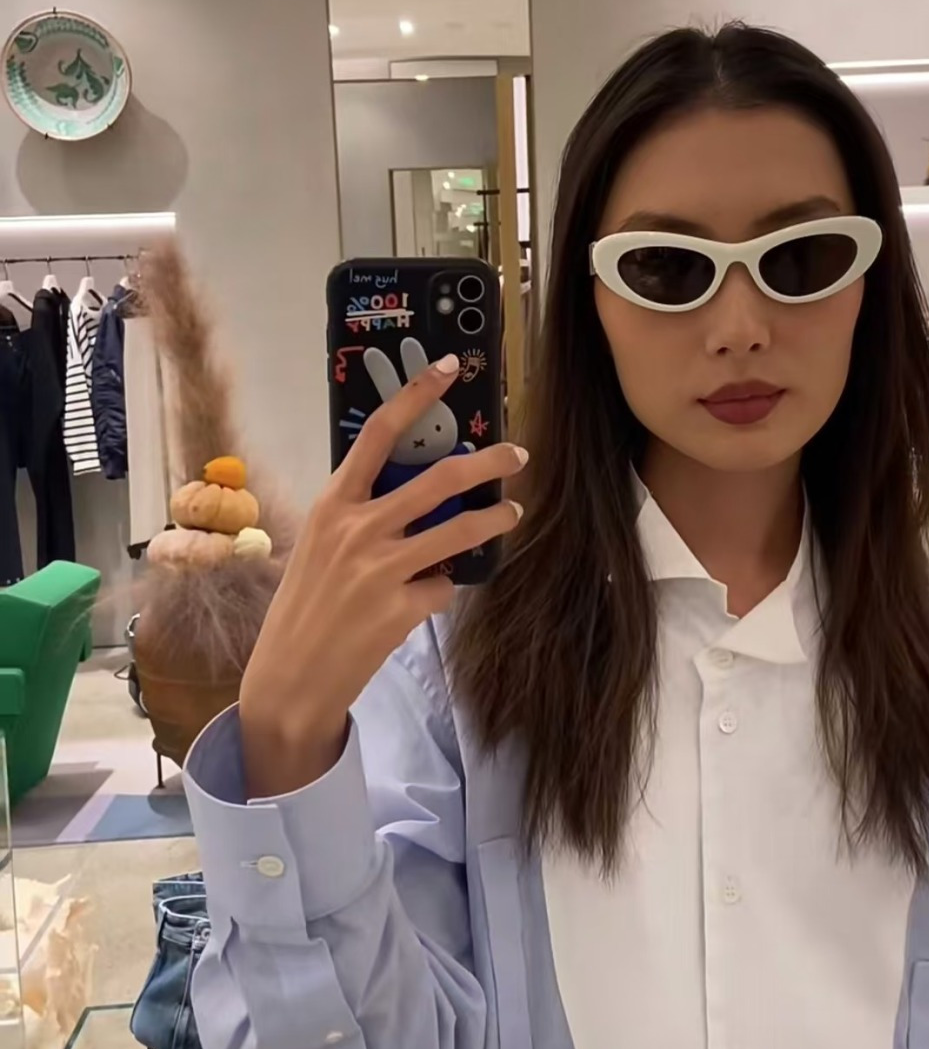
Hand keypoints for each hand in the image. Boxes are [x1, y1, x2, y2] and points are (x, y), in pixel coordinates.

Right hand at [239, 353, 525, 795]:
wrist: (290, 678)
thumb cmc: (305, 606)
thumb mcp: (322, 545)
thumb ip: (363, 515)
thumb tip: (419, 491)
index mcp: (333, 504)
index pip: (379, 432)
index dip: (416, 396)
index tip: (447, 369)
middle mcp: (358, 529)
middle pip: (439, 479)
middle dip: (489, 462)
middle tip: (517, 453)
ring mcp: (382, 569)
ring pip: (460, 531)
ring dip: (495, 518)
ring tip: (512, 512)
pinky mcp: (403, 608)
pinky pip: (444, 586)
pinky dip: (443, 588)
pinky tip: (424, 599)